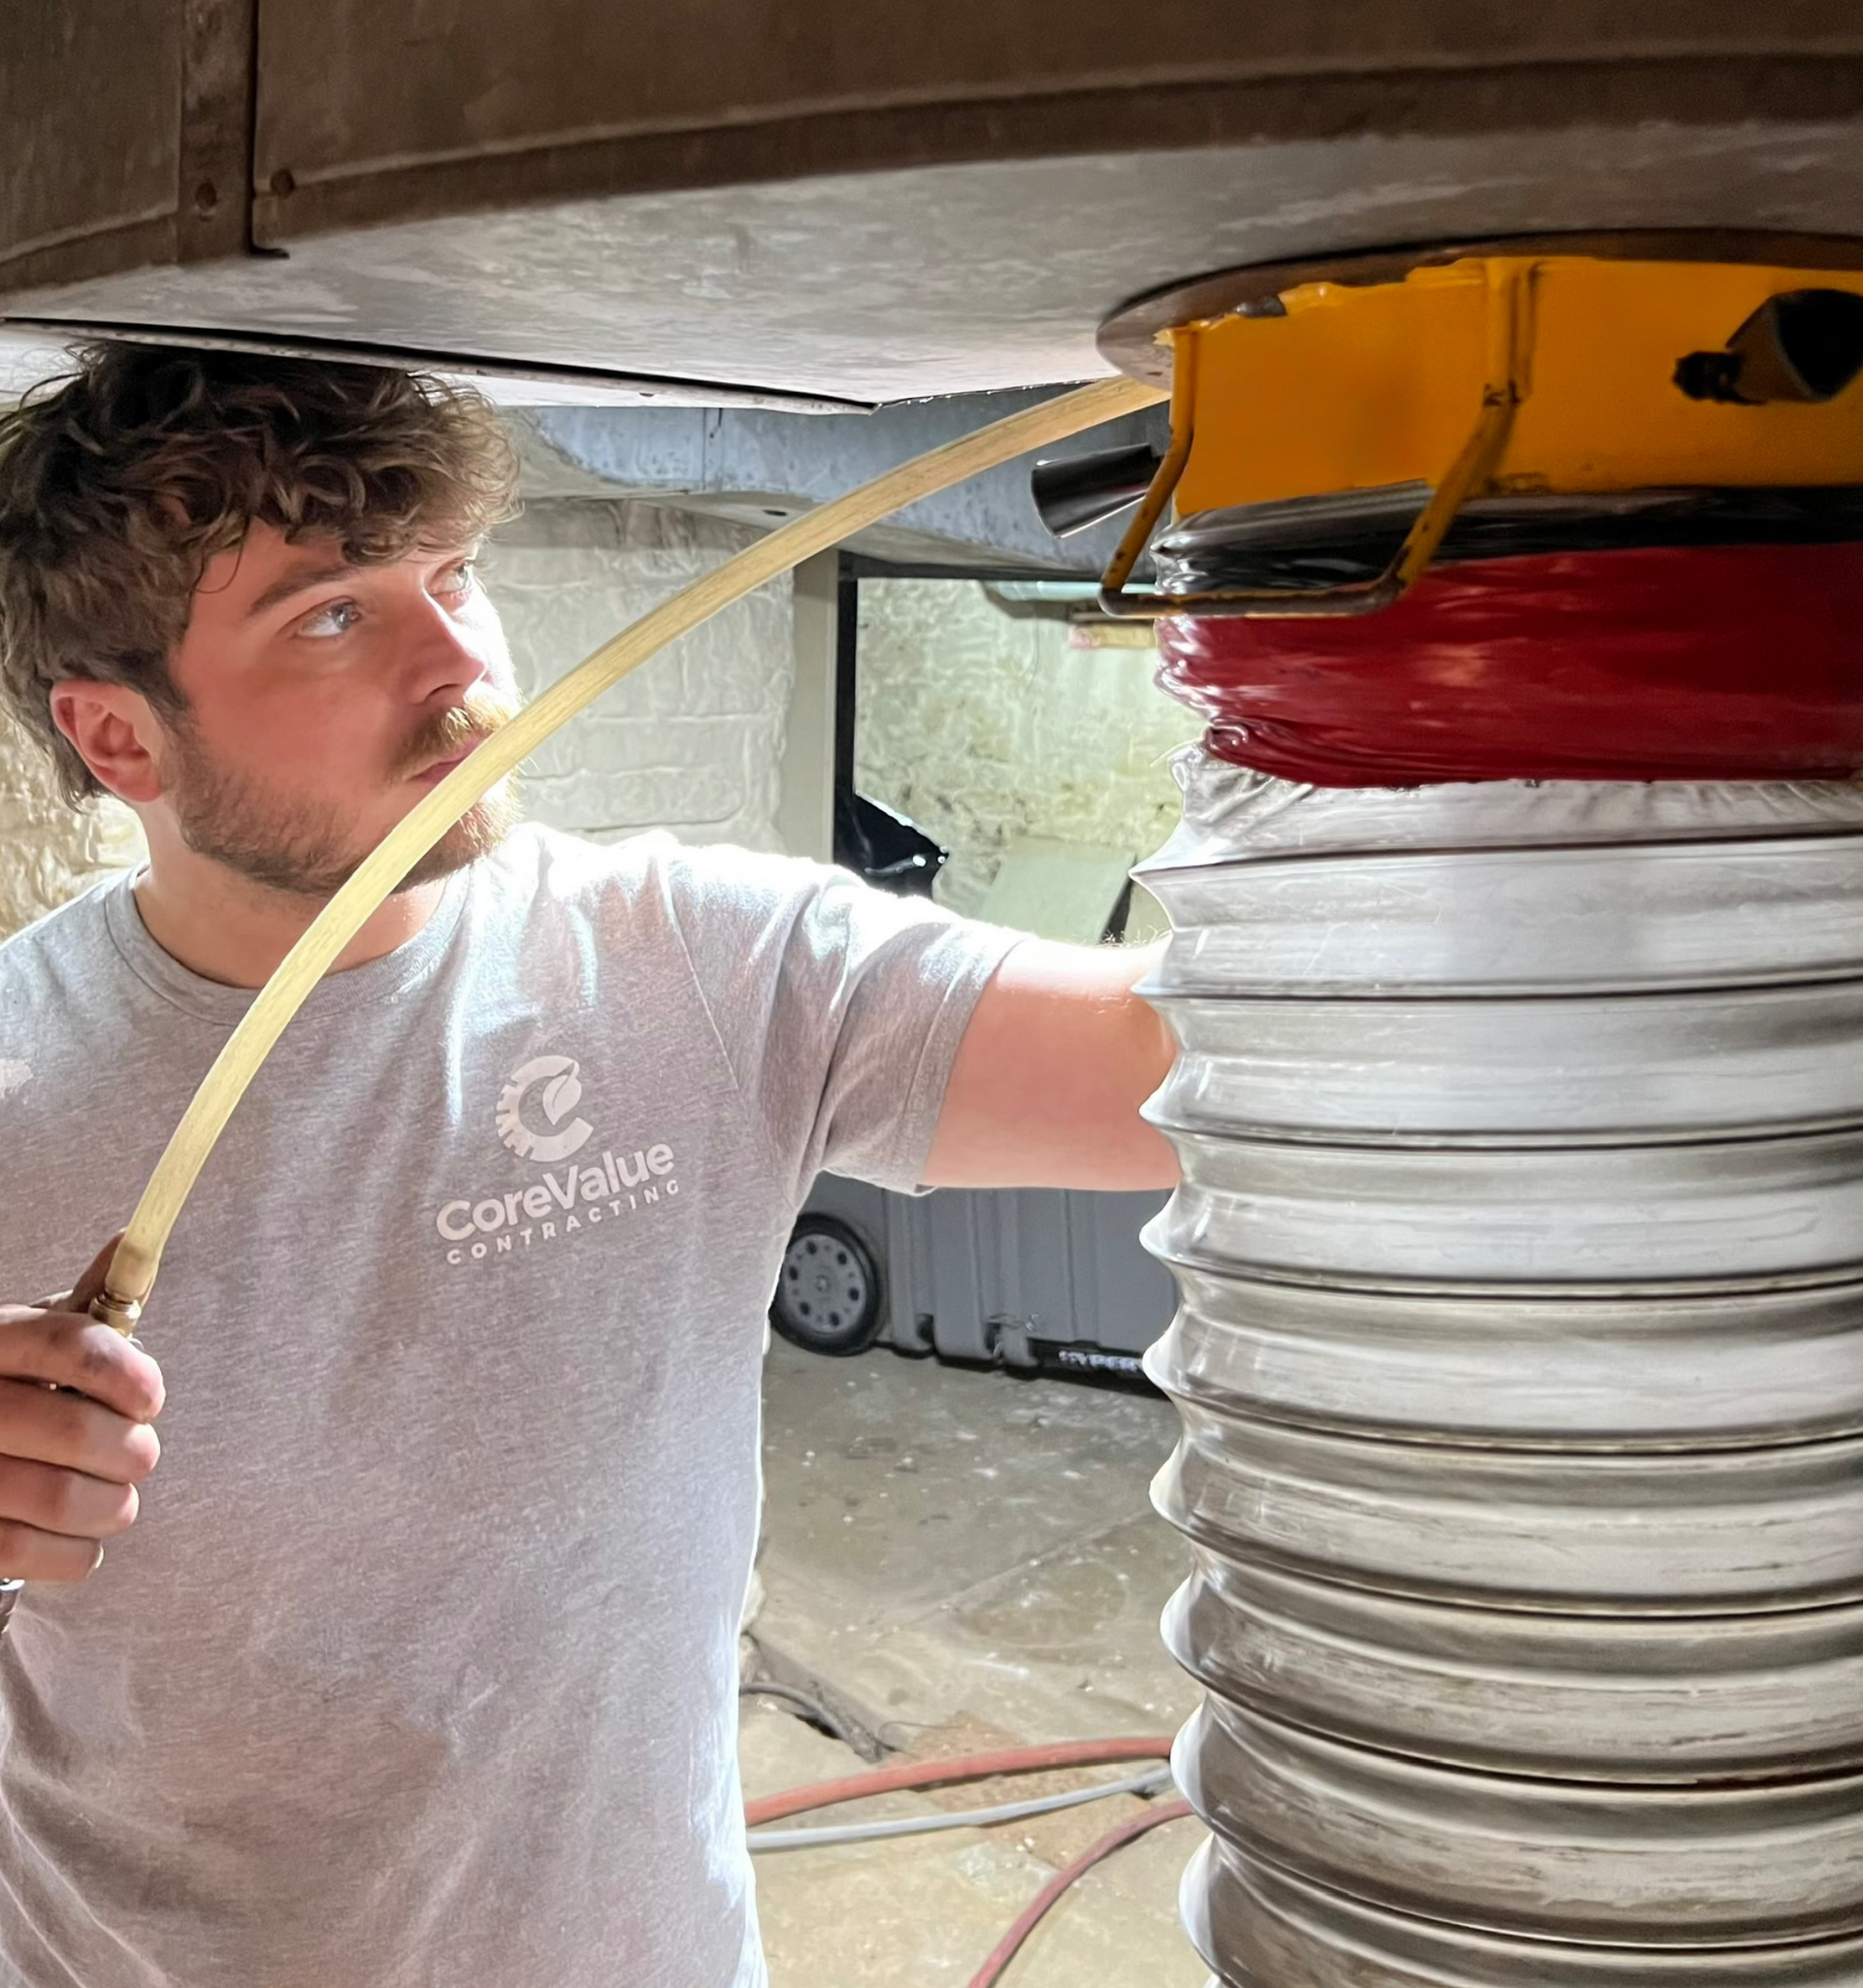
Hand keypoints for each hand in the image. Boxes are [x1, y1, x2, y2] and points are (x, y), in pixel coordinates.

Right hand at [0, 1238, 162, 1581]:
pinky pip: (34, 1554)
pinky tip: (80, 1534)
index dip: (129, 1376)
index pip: (71, 1347)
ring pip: (61, 1498)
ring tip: (117, 1498)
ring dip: (113, 1505)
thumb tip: (129, 1241)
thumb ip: (86, 1308)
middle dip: (131, 1450)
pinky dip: (80, 1552)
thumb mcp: (27, 1339)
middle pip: (76, 1430)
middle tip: (139, 1454)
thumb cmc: (3, 1390)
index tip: (150, 1398)